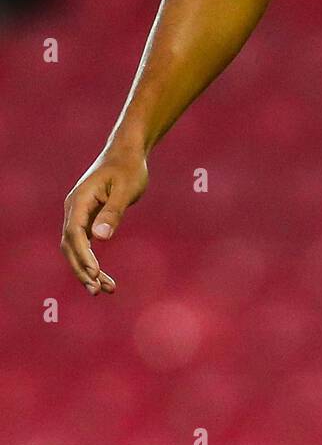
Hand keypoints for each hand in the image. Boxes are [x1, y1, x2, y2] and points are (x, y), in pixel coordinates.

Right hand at [60, 145, 148, 294]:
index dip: (83, 255)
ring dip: (86, 269)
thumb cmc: (128, 168)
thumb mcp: (125, 189)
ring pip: (76, 248)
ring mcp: (79, 214)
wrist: (127, 154)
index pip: (74, 233)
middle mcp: (74, 209)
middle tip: (97, 291)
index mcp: (79, 200)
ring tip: (104, 290)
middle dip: (82, 269)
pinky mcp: (87, 219)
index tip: (95, 272)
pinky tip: (103, 276)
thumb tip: (100, 238)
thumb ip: (113, 212)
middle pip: (70, 246)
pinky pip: (85, 244)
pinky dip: (92, 260)